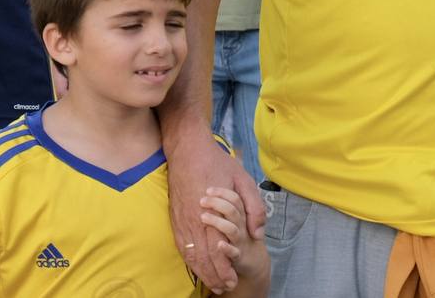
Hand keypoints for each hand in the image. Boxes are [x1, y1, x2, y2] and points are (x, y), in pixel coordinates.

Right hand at [166, 129, 265, 293]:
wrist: (187, 150)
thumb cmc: (218, 163)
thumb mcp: (243, 180)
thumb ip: (253, 207)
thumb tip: (258, 232)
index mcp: (212, 213)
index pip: (218, 250)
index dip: (224, 268)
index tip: (232, 281)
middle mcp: (195, 220)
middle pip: (203, 257)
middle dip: (214, 276)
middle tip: (225, 288)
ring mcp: (183, 220)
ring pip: (190, 254)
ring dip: (201, 271)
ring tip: (213, 284)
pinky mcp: (175, 218)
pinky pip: (181, 244)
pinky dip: (188, 260)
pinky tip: (196, 267)